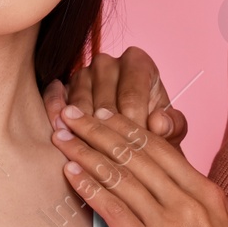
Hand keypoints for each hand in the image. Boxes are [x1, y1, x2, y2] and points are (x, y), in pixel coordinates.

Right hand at [43, 46, 188, 148]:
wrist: (131, 130)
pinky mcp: (63, 86)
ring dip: (81, 133)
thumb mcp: (171, 127)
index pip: (131, 98)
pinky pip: (55, 98)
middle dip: (108, 137)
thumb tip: (159, 124)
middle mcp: (107, 62)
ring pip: (79, 105)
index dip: (133, 130)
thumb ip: (173, 125)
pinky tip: (59, 133)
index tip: (136, 155)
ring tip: (84, 156)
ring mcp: (82, 72)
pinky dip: (55, 115)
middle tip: (110, 165)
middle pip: (103, 104)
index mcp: (137, 62)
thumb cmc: (153, 126)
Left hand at [52, 104, 227, 226]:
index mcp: (206, 192)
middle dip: (97, 129)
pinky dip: (89, 187)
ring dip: (85, 151)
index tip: (104, 115)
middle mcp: (187, 201)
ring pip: (119, 175)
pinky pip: (113, 209)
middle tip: (72, 113)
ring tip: (62, 137)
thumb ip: (198, 202)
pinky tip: (71, 173)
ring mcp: (169, 225)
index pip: (158, 147)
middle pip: (134, 152)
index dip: (125, 126)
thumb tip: (174, 185)